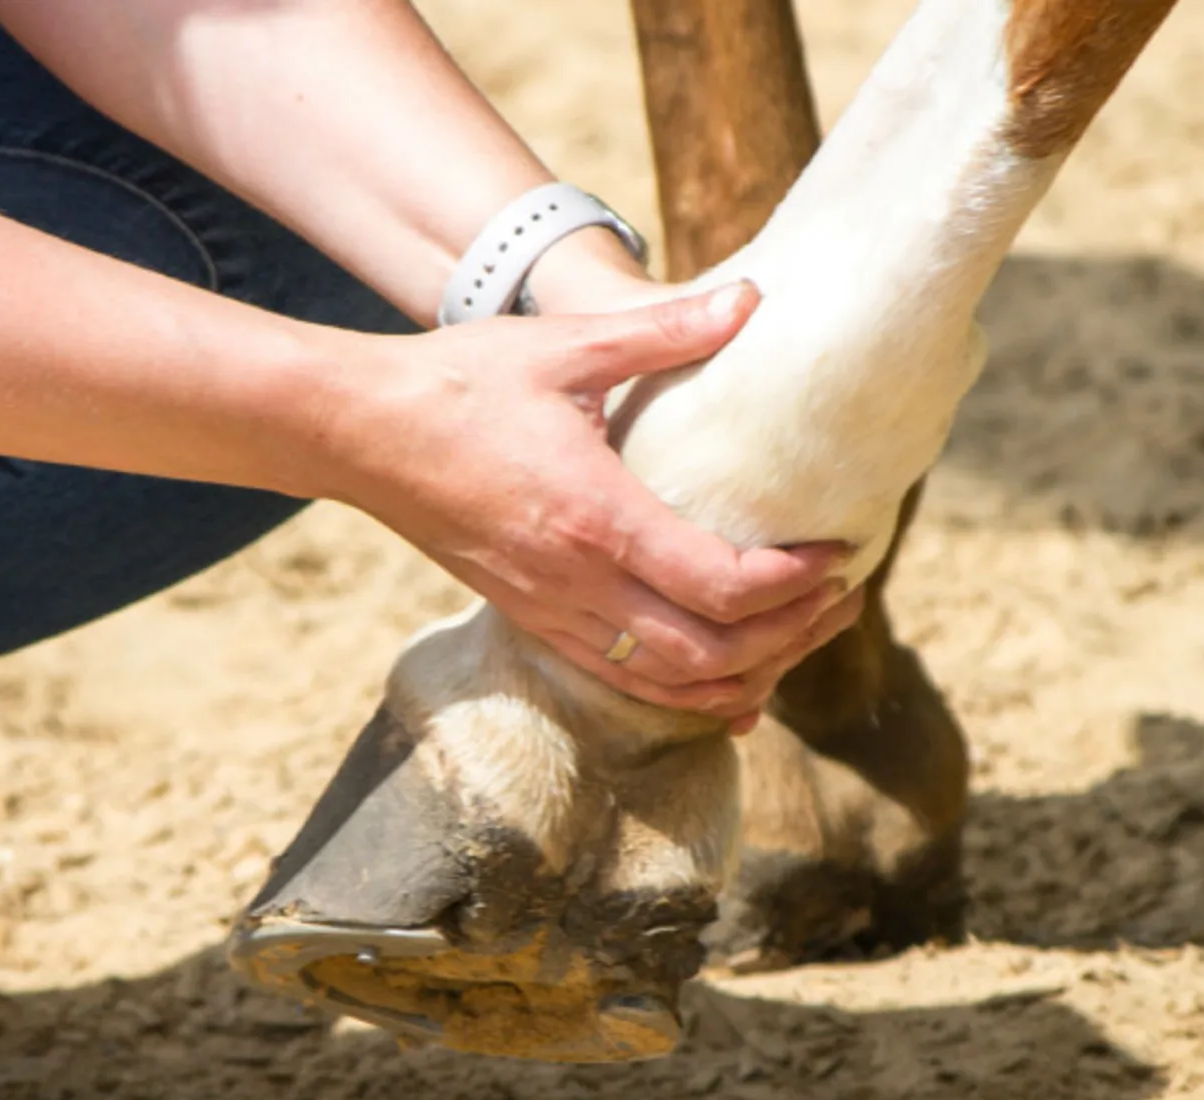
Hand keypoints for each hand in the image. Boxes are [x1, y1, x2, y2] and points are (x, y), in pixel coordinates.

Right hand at [316, 281, 863, 729]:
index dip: (796, 584)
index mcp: (595, 517)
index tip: (840, 553)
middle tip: (845, 596)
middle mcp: (577, 584)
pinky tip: (731, 686)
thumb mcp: (563, 346)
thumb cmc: (458, 382)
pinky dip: (689, 695)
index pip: (722, 586)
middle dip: (793, 636)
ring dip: (749, 675)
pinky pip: (625, 684)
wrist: (358, 432)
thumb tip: (753, 299)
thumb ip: (664, 330)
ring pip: (670, 686)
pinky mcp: (532, 622)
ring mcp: (550, 613)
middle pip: (711, 654)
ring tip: (802, 636)